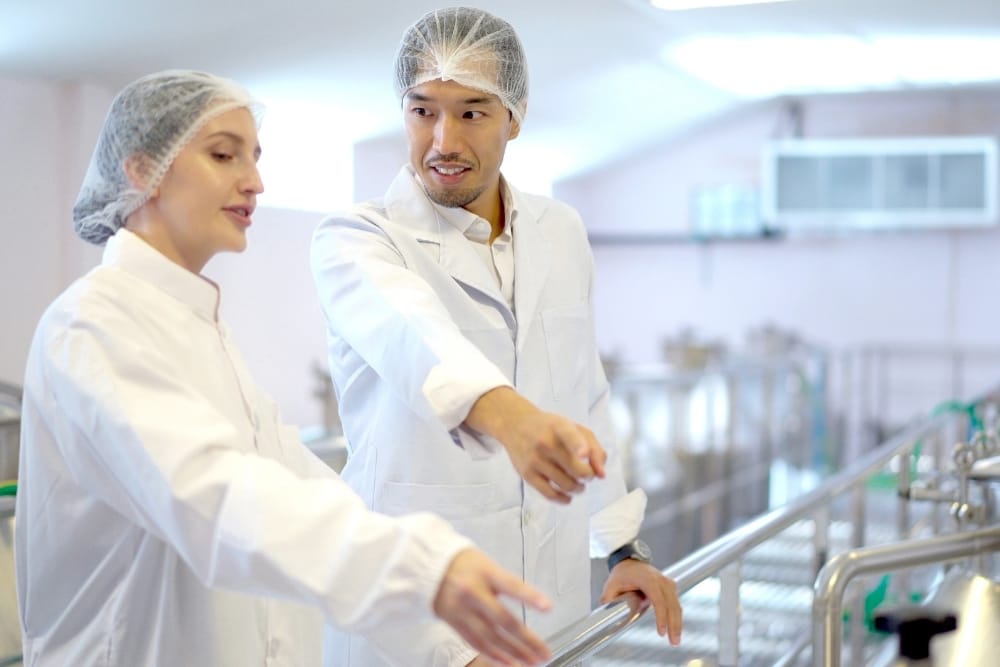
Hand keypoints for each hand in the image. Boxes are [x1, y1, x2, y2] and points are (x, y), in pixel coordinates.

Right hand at [434, 548, 552, 665]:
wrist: (426, 567)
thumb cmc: (463, 563)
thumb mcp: (486, 563)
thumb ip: (504, 583)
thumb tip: (531, 602)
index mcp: (484, 572)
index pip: (511, 585)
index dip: (530, 597)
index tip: (548, 607)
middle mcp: (472, 592)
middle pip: (502, 619)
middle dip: (526, 639)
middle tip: (545, 652)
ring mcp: (461, 610)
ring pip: (490, 637)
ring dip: (513, 653)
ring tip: (531, 661)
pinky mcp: (453, 623)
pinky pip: (475, 642)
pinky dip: (493, 655)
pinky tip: (508, 662)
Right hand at [465, 387, 606, 503]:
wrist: (515, 425)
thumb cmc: (550, 428)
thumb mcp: (574, 428)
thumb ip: (594, 449)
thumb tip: (602, 475)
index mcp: (559, 427)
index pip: (569, 435)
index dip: (578, 445)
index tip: (583, 454)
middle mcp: (545, 443)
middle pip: (577, 470)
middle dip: (588, 476)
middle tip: (587, 474)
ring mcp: (535, 460)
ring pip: (567, 485)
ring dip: (578, 488)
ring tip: (578, 483)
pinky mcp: (527, 474)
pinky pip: (550, 494)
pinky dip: (563, 499)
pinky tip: (568, 496)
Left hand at [601, 560, 682, 645]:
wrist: (630, 562)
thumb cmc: (622, 574)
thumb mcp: (612, 584)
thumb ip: (608, 597)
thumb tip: (605, 609)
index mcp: (647, 579)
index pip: (658, 599)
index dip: (661, 616)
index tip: (661, 632)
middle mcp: (661, 580)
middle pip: (671, 604)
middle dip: (674, 624)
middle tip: (673, 642)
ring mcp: (667, 583)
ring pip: (676, 605)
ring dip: (677, 623)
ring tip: (675, 641)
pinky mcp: (670, 587)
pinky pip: (675, 604)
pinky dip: (677, 617)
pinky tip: (676, 630)